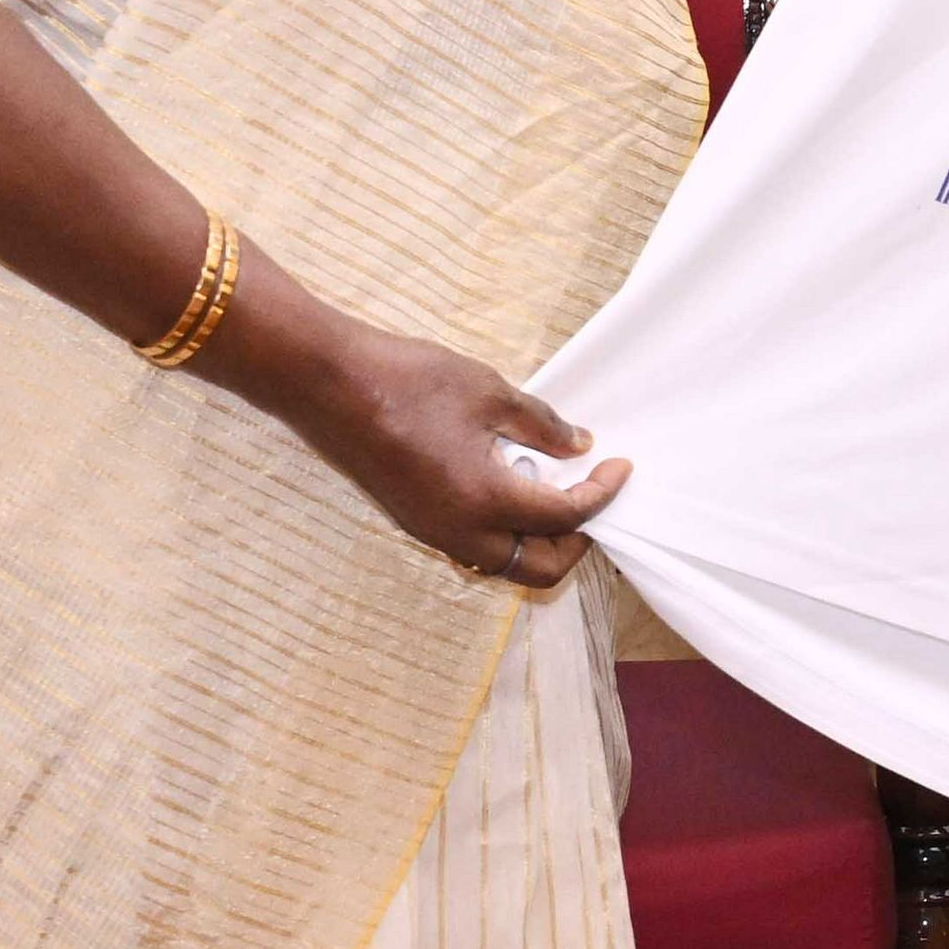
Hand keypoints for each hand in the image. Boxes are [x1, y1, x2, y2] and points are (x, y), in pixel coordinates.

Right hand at [282, 322, 629, 591]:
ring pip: (504, 564)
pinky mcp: (415, 522)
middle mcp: (461, 533)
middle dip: (576, 541)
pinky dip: (505, 532)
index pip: (565, 517)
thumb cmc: (408, 380)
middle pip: (539, 567)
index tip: (620, 467)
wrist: (328, 384)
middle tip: (591, 496)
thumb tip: (579, 445)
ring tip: (554, 491)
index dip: (602, 494)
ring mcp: (433, 533)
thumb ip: (542, 425)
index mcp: (486, 501)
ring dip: (538, 540)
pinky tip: (512, 485)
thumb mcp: (489, 392)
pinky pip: (475, 548)